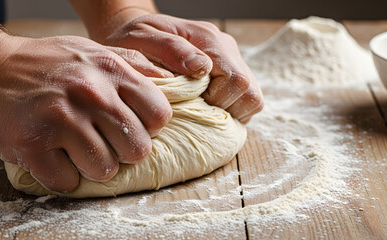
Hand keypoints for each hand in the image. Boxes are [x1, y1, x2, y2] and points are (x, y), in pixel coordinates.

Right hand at [0, 33, 171, 191]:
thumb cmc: (45, 63)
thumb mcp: (92, 51)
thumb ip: (133, 64)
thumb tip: (169, 81)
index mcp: (110, 70)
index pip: (159, 114)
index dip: (148, 126)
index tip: (130, 125)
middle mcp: (91, 94)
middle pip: (138, 149)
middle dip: (122, 151)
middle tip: (101, 140)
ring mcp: (61, 120)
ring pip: (105, 170)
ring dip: (92, 166)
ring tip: (75, 147)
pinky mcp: (32, 145)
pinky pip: (68, 182)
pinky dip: (62, 174)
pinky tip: (52, 155)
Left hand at [95, 13, 263, 122]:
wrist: (137, 35)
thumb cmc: (134, 39)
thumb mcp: (141, 39)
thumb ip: (170, 49)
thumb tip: (201, 68)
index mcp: (208, 39)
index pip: (236, 80)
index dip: (217, 101)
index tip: (190, 103)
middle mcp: (226, 48)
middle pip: (250, 92)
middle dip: (225, 109)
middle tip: (196, 109)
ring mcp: (230, 60)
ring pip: (252, 98)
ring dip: (230, 111)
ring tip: (202, 110)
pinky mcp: (229, 73)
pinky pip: (244, 100)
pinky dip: (229, 110)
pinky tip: (207, 108)